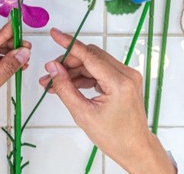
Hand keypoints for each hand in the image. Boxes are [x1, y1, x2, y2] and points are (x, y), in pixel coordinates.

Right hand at [39, 28, 175, 173]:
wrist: (134, 148)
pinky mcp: (125, 80)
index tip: (54, 34)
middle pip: (91, 56)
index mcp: (118, 83)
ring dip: (74, 70)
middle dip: (68, 62)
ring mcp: (128, 76)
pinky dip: (84, 76)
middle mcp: (126, 74)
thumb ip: (65, 88)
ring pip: (94, 62)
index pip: (89, 55)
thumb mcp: (83, 114)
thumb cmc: (113, 137)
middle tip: (49, 75)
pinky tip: (69, 85)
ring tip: (54, 83)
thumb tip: (53, 68)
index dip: (69, 44)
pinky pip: (101, 70)